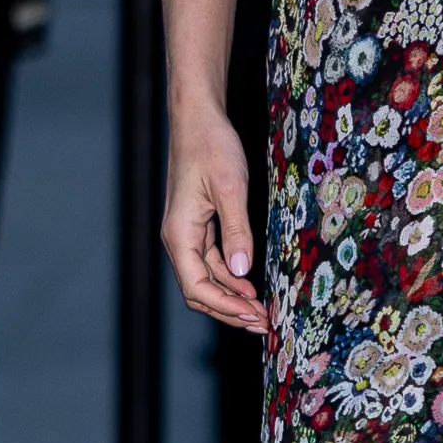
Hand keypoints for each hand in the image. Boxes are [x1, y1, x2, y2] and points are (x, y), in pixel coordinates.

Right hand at [162, 112, 268, 333]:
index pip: (197, 288)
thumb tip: (241, 270)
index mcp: (180, 234)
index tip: (255, 316)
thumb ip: (236, 231)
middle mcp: (179, 239)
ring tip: (262, 310)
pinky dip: (232, 278)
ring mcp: (188, 234)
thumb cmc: (211, 146)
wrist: (199, 119)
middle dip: (231, 311)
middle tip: (264, 324)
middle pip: (200, 291)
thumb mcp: (231, 188)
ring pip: (207, 280)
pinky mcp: (198, 227)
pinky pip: (213, 263)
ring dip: (233, 298)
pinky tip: (252, 286)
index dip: (226, 308)